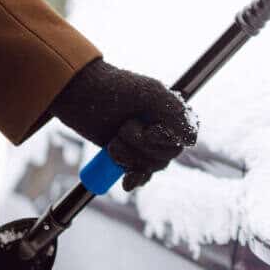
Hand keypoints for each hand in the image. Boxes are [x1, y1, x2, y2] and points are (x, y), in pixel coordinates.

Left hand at [47, 59, 196, 189]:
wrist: (78, 95)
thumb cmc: (114, 88)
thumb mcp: (150, 94)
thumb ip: (175, 113)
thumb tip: (191, 141)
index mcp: (173, 110)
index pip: (187, 136)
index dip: (166, 139)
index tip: (148, 130)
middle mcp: (164, 128)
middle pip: (168, 156)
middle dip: (141, 146)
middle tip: (123, 128)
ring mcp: (146, 144)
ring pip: (152, 166)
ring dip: (129, 158)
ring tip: (112, 142)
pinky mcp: (130, 155)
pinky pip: (141, 176)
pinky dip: (134, 177)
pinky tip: (127, 181)